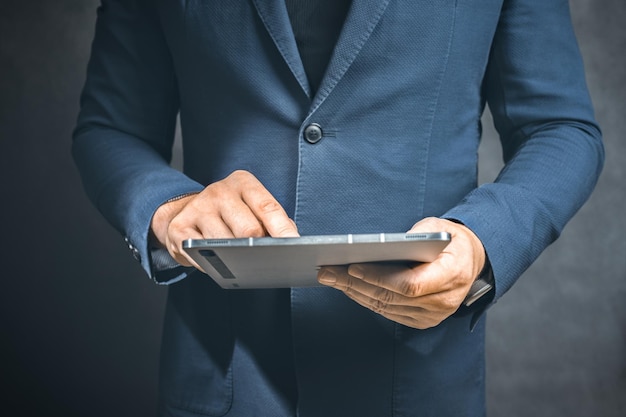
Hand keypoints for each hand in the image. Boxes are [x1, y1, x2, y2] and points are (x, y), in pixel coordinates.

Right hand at [150, 170, 298, 269]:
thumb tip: (291, 240)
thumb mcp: (254, 207)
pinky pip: (203, 254)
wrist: (187, 210)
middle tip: (266, 259)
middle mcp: (219, 191)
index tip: (295, 246)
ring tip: (240, 261)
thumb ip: (275, 221)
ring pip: (226, 245)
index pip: (268, 207)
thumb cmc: (232, 213)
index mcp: (243, 183)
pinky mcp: (180, 227)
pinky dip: (213, 264)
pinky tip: (218, 262)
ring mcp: (198, 208)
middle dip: (260, 248)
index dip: (283, 230)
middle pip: (248, 230)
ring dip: (236, 259)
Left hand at [317, 217, 484, 328]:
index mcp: (452, 274)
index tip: (352, 267)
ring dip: (355, 293)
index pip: (409, 284)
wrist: (471, 261)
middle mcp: (444, 300)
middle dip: (355, 284)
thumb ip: (413, 237)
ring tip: (332, 279)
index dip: (378, 278)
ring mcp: (434, 315)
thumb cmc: (451, 241)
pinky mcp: (423, 321)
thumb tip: (377, 247)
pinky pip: (389, 313)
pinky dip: (366, 300)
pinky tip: (349, 288)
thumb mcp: (437, 227)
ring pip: (386, 307)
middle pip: (391, 297)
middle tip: (328, 272)